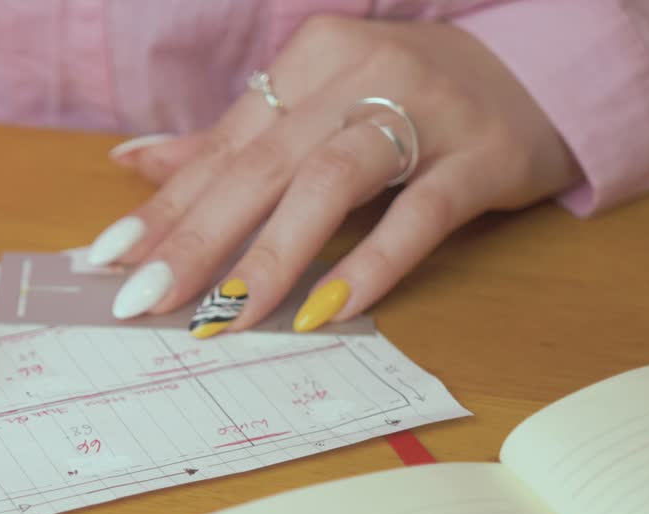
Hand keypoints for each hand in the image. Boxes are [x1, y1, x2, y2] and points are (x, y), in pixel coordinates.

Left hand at [88, 16, 581, 335]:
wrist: (538, 72)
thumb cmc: (406, 98)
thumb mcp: (316, 104)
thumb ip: (229, 140)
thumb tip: (134, 161)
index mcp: (309, 62)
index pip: (223, 147)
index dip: (164, 207)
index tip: (110, 260)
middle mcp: (359, 76)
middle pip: (260, 166)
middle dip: (195, 238)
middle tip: (142, 300)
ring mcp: (424, 113)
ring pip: (329, 184)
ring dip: (270, 256)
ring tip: (222, 316)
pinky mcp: (480, 157)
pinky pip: (420, 215)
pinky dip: (372, 264)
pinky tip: (326, 310)